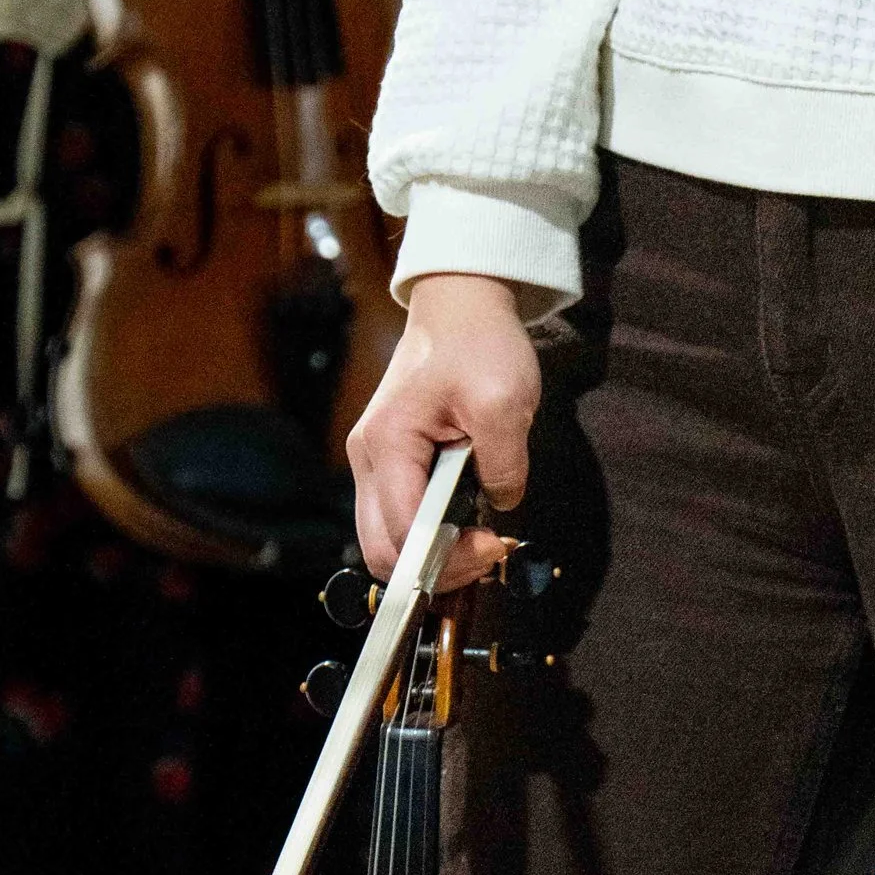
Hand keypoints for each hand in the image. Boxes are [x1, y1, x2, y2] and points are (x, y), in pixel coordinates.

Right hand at [348, 274, 543, 587]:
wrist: (460, 305)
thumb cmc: (478, 343)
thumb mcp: (505, 401)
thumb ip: (504, 464)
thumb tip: (499, 506)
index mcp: (389, 444)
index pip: (403, 533)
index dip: (448, 556)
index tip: (492, 545)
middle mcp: (369, 458)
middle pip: (381, 550)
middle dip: (433, 569)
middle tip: (484, 556)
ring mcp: (375, 461)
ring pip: (385, 540)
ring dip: (429, 555)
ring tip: (477, 543)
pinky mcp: (390, 462)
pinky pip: (397, 517)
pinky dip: (426, 535)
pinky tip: (462, 524)